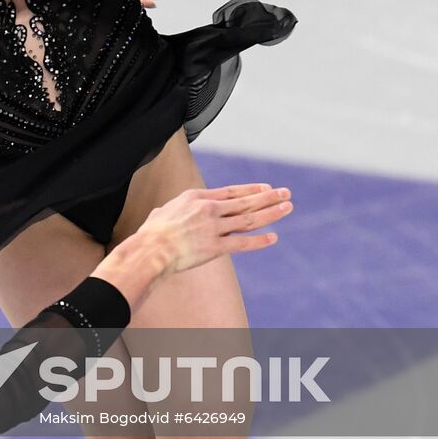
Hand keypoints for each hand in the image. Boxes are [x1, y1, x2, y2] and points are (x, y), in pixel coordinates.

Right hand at [134, 183, 290, 276]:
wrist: (150, 249)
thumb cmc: (151, 233)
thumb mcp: (163, 211)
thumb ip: (172, 210)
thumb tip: (165, 212)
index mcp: (196, 197)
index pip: (231, 192)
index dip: (251, 190)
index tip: (267, 188)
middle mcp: (208, 209)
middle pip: (245, 202)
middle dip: (269, 198)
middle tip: (286, 193)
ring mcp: (213, 228)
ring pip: (249, 219)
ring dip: (271, 213)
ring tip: (287, 208)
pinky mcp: (215, 247)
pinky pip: (242, 243)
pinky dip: (259, 241)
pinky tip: (273, 237)